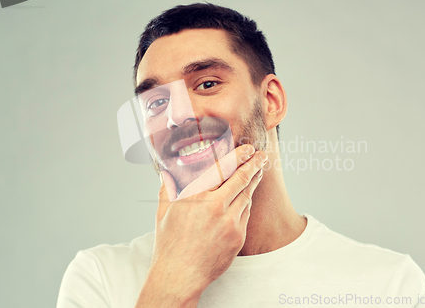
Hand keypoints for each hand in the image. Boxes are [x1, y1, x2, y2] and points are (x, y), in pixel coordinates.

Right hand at [136, 144, 266, 306]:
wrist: (180, 275)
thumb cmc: (169, 244)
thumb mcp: (163, 212)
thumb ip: (167, 189)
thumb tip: (167, 174)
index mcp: (195, 196)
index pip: (222, 169)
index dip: (237, 157)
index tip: (246, 149)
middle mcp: (215, 206)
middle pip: (241, 179)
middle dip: (254, 164)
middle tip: (261, 155)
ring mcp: (229, 222)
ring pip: (246, 196)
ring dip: (253, 182)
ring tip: (258, 171)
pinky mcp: (238, 236)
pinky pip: (245, 214)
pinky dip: (246, 203)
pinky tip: (246, 198)